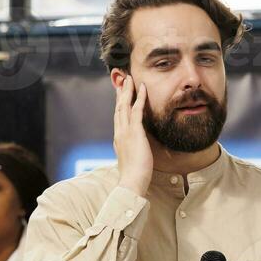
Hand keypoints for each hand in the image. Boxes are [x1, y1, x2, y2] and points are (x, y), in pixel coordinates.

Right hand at [113, 72, 152, 194]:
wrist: (131, 182)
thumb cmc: (134, 176)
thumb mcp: (132, 160)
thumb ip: (132, 152)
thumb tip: (136, 150)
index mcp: (118, 139)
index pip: (118, 118)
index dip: (119, 104)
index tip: (120, 95)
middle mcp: (119, 133)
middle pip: (118, 108)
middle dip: (120, 93)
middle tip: (123, 80)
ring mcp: (125, 132)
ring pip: (124, 106)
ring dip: (127, 91)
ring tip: (130, 78)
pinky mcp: (134, 132)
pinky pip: (136, 110)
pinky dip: (139, 98)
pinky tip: (142, 88)